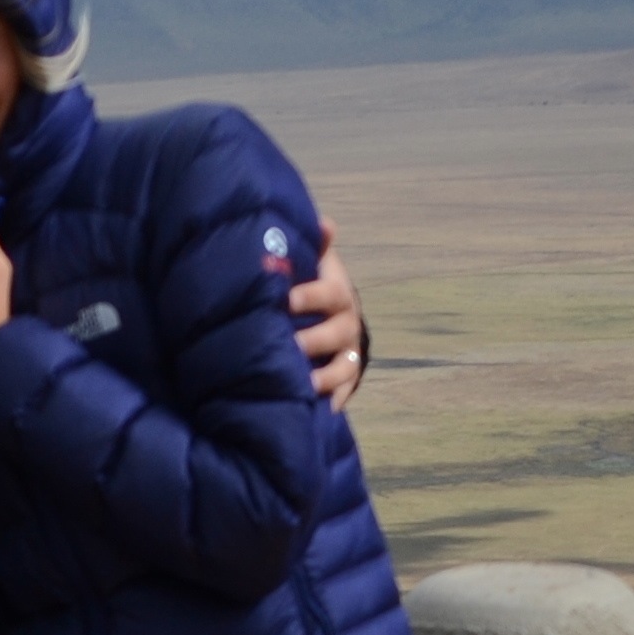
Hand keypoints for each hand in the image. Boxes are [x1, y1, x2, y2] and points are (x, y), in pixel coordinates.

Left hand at [291, 217, 367, 409]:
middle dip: (313, 341)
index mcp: (337, 294)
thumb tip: (324, 222)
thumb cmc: (312, 286)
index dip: (310, 296)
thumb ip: (314, 247)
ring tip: (301, 385)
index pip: (330, 293)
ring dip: (323, 377)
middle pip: (336, 333)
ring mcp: (347, 353)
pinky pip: (343, 392)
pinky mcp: (344, 378)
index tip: (286, 300)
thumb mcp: (314, 264)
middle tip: (289, 346)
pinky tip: (319, 411)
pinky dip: (332, 401)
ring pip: (343, 368)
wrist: (333, 316)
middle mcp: (347, 324)